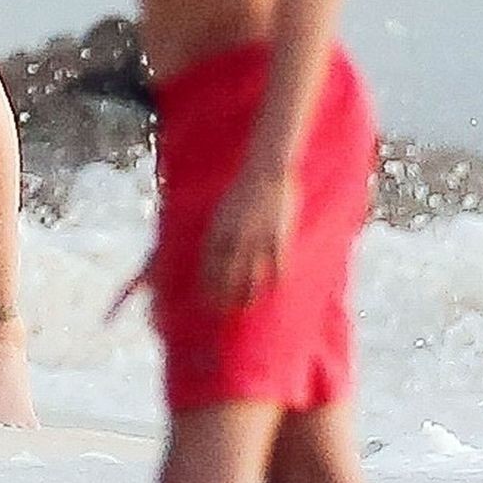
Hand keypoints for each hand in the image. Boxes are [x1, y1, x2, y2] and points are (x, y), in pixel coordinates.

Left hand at [202, 166, 297, 310]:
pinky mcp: (278, 240)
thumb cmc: (243, 190)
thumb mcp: (223, 210)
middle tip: (221, 312)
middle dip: (222, 298)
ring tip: (244, 306)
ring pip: (250, 278)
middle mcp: (235, 238)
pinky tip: (271, 289)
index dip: (207, 286)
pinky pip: (275, 269)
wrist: (266, 171)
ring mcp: (257, 240)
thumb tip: (212, 252)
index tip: (204, 300)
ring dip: (246, 296)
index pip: (208, 267)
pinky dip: (272, 282)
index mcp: (218, 229)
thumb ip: (218, 233)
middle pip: (227, 278)